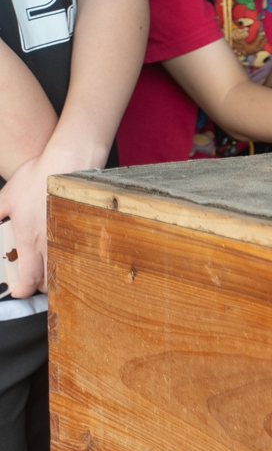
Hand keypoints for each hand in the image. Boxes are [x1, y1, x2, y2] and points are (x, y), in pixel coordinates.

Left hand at [0, 141, 95, 296]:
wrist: (70, 159)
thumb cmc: (39, 176)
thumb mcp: (5, 197)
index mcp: (31, 240)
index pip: (27, 281)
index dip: (20, 291)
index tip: (16, 289)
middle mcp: (52, 243)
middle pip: (49, 281)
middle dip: (39, 283)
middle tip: (31, 276)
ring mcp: (71, 237)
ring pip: (66, 269)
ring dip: (56, 272)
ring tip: (47, 264)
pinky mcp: (86, 228)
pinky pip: (80, 253)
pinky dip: (72, 257)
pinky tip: (67, 249)